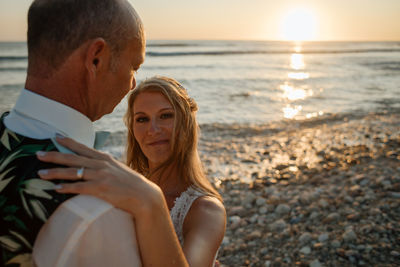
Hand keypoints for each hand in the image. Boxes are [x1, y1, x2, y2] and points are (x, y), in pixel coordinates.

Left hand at [37, 136, 161, 216]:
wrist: (144, 195)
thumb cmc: (131, 183)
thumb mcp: (118, 168)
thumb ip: (105, 164)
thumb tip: (95, 162)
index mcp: (104, 158)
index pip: (82, 147)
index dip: (68, 142)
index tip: (55, 137)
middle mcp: (101, 165)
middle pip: (72, 158)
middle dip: (54, 156)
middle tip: (38, 154)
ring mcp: (100, 176)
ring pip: (72, 173)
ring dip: (55, 173)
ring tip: (40, 173)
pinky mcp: (100, 189)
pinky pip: (79, 188)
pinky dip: (66, 188)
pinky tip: (56, 188)